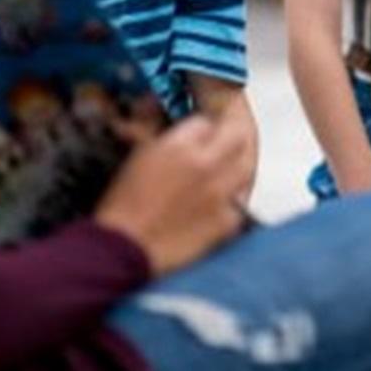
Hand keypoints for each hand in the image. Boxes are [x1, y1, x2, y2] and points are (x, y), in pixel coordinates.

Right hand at [95, 114, 250, 275]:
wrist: (123, 248)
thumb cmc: (122, 206)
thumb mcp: (138, 158)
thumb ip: (162, 137)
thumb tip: (179, 128)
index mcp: (178, 145)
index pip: (205, 122)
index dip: (204, 126)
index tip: (203, 130)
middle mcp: (205, 164)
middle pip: (237, 133)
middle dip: (231, 133)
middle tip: (225, 137)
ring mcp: (221, 193)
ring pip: (247, 165)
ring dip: (239, 162)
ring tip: (230, 165)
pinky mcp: (227, 221)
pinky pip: (242, 201)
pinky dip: (236, 198)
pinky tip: (225, 199)